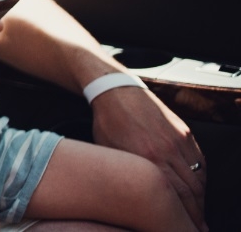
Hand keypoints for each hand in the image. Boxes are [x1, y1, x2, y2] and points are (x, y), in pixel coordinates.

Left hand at [91, 86, 206, 230]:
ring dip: (201, 198)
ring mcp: (179, 140)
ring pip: (199, 178)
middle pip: (192, 191)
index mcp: (147, 157)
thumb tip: (135, 197)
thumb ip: (126, 175)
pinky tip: (198, 188)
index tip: (184, 227)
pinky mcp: (185, 132)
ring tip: (197, 212)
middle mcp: (167, 150)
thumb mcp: (110, 153)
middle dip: (195, 213)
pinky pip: (200, 162)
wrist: (116, 92)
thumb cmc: (108, 123)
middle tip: (196, 227)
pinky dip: (202, 178)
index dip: (183, 215)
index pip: (175, 195)